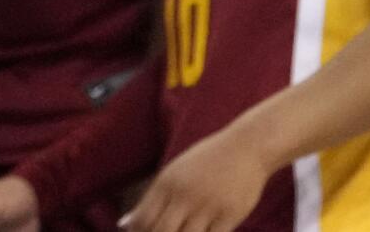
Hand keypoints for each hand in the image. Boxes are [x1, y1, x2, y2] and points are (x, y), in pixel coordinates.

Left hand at [122, 130, 270, 231]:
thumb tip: (124, 224)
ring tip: (184, 231)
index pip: (143, 218)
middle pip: (161, 231)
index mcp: (166, 182)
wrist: (245, 147)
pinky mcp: (229, 215)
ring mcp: (207, 205)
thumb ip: (151, 200)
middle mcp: (183, 194)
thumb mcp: (174, 174)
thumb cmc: (206, 162)